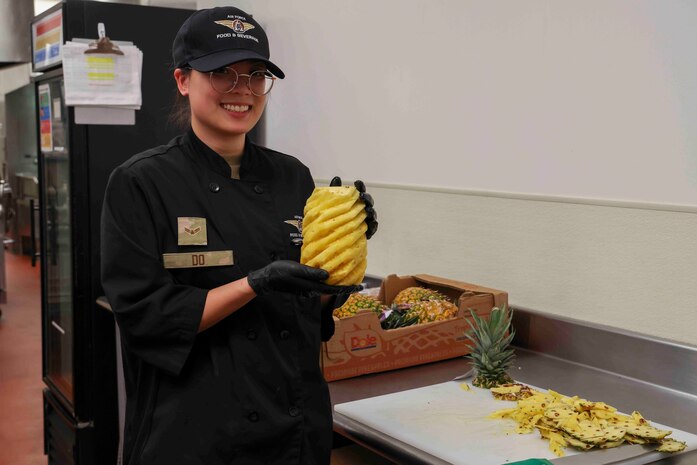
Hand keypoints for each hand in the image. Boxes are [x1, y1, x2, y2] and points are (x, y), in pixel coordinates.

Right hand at [247, 260, 361, 296]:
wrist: (267, 279)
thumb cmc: (281, 272)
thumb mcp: (296, 270)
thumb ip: (311, 273)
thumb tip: (328, 275)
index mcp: (311, 286)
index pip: (333, 289)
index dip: (347, 288)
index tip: (359, 287)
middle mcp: (312, 290)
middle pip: (332, 290)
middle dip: (344, 286)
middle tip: (358, 282)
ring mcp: (308, 289)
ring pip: (326, 287)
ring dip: (337, 284)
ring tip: (347, 277)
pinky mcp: (304, 286)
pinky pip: (320, 284)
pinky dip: (328, 281)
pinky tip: (330, 275)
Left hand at [330, 176, 377, 238]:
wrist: (327, 231)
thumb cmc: (330, 214)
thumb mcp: (330, 201)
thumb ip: (334, 190)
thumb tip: (337, 178)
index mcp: (354, 200)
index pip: (360, 190)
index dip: (360, 186)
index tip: (357, 183)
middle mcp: (361, 208)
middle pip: (368, 201)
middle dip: (367, 199)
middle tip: (363, 197)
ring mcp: (364, 219)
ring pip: (372, 214)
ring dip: (371, 212)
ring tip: (368, 211)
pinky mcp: (365, 231)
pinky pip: (371, 228)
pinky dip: (372, 226)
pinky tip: (371, 223)